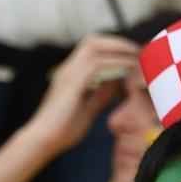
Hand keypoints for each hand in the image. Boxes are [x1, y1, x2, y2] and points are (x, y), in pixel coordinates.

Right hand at [25, 34, 140, 154]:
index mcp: (70, 74)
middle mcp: (68, 68)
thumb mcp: (88, 109)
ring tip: (136, 59)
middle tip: (138, 53)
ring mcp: (68, 72)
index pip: (92, 49)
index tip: (133, 57)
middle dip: (117, 43)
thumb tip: (117, 84)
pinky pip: (97, 63)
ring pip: (95, 46)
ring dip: (118, 50)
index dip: (114, 48)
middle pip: (93, 41)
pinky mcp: (72, 81)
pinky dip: (115, 63)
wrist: (42, 140)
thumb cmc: (62, 131)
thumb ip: (101, 95)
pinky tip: (128, 71)